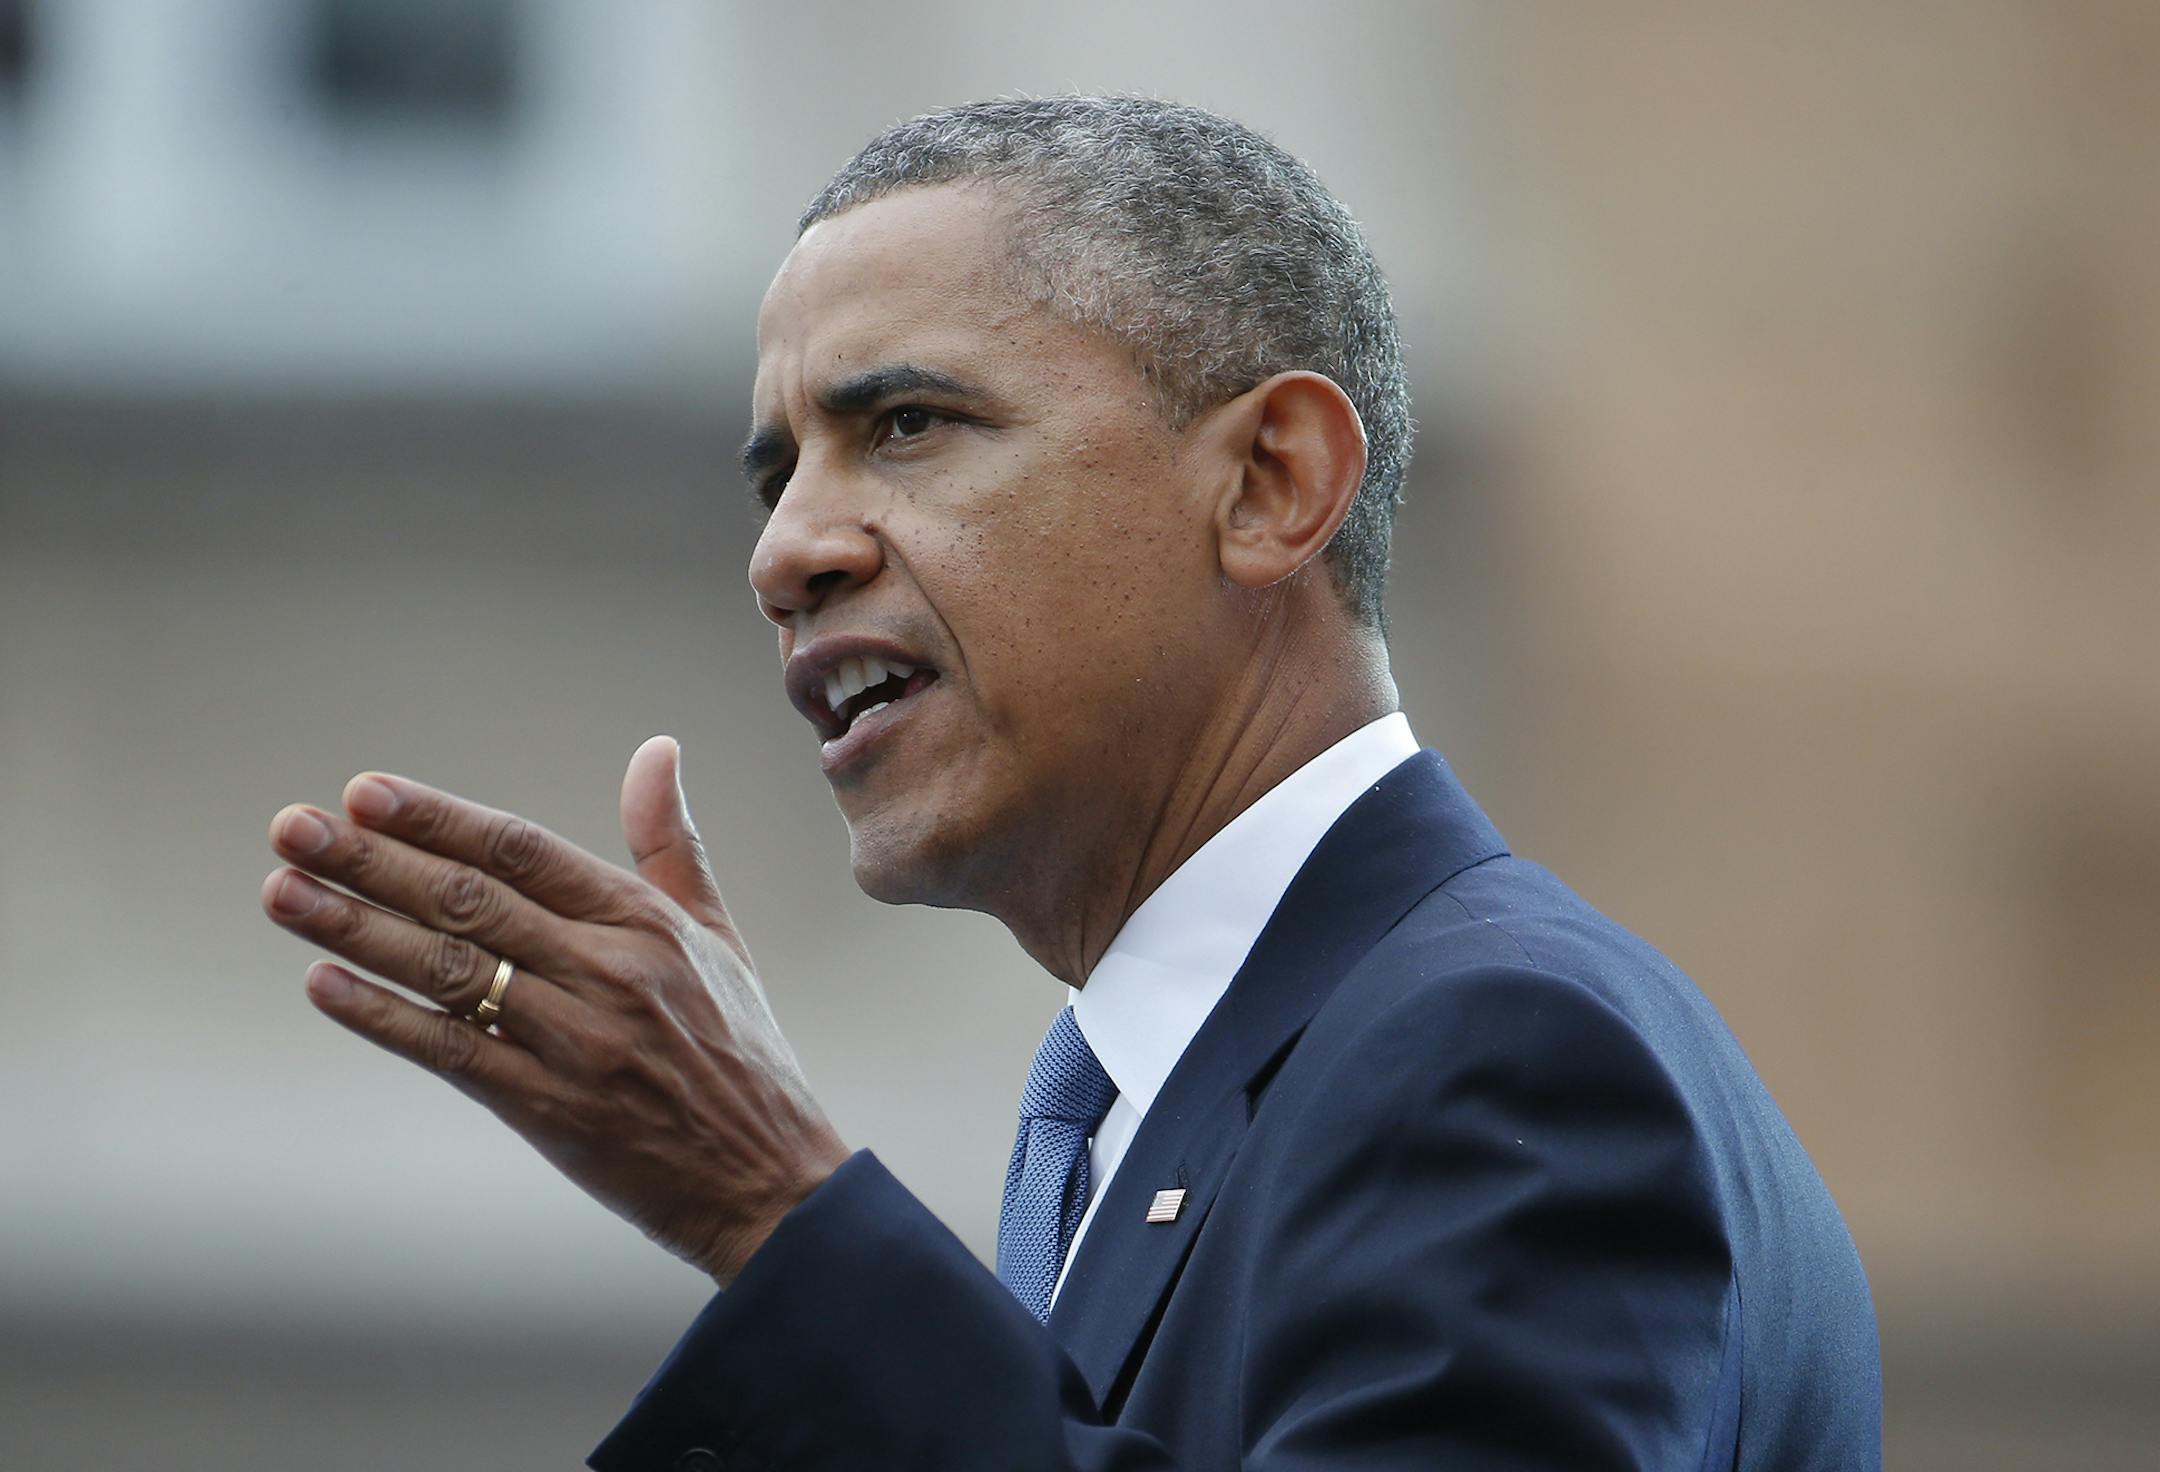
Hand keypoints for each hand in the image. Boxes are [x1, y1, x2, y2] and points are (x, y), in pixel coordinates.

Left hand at [260, 735, 847, 1284]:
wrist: (769, 1179)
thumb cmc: (739, 1053)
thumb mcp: (716, 936)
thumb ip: (670, 844)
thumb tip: (657, 750)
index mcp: (645, 922)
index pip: (522, 850)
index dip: (438, 818)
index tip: (364, 791)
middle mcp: (610, 971)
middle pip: (469, 900)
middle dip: (369, 860)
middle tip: (292, 828)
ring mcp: (578, 1042)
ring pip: (449, 970)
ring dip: (355, 929)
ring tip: (284, 893)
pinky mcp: (552, 1110)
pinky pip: (453, 1053)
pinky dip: (385, 1018)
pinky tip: (324, 986)